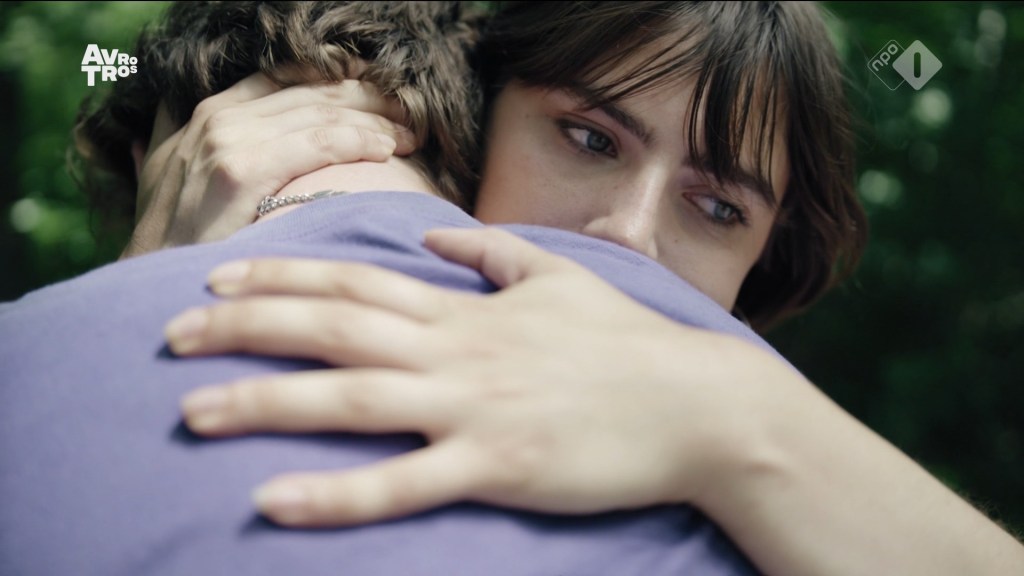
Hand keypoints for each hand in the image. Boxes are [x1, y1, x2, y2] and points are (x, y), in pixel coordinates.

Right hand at [125, 73, 416, 257]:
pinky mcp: (239, 171)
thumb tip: (167, 119)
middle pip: (313, 92)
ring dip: (374, 119)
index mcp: (211, 112)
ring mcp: (225, 141)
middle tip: (409, 114)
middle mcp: (217, 117)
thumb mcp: (169, 177)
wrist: (153, 287)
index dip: (341, 82)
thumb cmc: (177, 242)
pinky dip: (357, 140)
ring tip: (410, 135)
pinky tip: (386, 149)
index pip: (290, 79)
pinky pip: (317, 143)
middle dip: (368, 99)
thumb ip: (178, 140)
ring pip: (322, 114)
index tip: (382, 96)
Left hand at [165, 228, 794, 527]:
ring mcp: (474, 408)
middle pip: (331, 330)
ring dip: (265, 403)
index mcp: (466, 310)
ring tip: (193, 414)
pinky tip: (273, 503)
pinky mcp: (498, 465)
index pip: (353, 283)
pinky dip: (335, 494)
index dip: (280, 278)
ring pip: (350, 400)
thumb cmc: (628, 344)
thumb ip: (491, 253)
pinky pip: (402, 483)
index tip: (217, 281)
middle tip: (170, 336)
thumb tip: (435, 237)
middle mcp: (456, 351)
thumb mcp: (560, 276)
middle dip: (244, 328)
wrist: (697, 404)